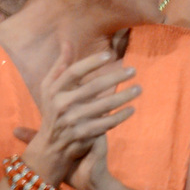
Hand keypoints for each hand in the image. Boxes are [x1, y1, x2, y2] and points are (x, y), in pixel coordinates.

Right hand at [18, 44, 139, 189]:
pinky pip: (107, 123)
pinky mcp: (83, 134)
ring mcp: (72, 120)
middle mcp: (61, 104)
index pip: (74, 71)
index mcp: (53, 90)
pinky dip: (121, 116)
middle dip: (116, 77)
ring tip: (139, 89)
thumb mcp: (50, 89)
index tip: (110, 55)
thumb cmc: (53, 111)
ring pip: (104, 105)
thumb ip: (60, 66)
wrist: (50, 147)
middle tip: (133, 70)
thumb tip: (66, 41)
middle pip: (93, 87)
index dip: (91, 62)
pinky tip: (132, 109)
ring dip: (124, 96)